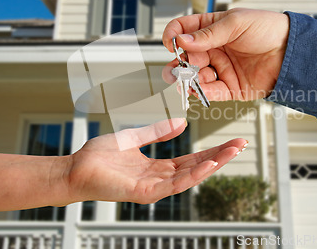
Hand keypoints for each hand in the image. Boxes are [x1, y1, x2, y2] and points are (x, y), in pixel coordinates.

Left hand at [66, 119, 246, 203]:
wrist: (75, 167)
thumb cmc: (99, 156)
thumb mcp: (133, 137)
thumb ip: (157, 131)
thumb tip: (182, 123)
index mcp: (157, 167)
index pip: (191, 159)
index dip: (211, 150)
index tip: (230, 141)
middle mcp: (159, 179)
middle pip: (196, 167)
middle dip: (219, 157)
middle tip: (241, 145)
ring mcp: (153, 188)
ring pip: (189, 177)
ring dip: (212, 164)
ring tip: (232, 152)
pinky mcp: (144, 193)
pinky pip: (172, 184)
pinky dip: (192, 175)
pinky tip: (207, 164)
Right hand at [162, 8, 289, 100]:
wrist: (293, 51)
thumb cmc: (269, 30)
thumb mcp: (237, 23)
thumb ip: (208, 34)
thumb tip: (182, 40)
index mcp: (212, 29)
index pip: (184, 30)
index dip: (173, 36)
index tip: (171, 44)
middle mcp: (214, 49)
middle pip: (186, 58)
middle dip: (177, 65)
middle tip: (175, 70)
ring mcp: (221, 69)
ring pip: (195, 77)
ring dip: (187, 80)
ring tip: (185, 82)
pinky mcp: (230, 87)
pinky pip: (211, 92)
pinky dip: (202, 93)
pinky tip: (198, 90)